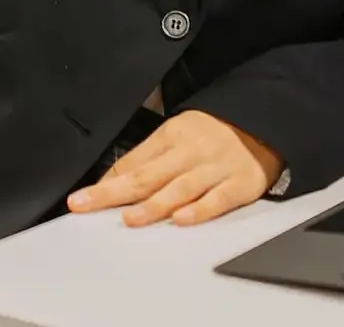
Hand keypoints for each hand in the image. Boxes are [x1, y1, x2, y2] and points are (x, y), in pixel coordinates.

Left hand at [64, 111, 282, 227]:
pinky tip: (182, 220)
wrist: (262, 123)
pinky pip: (218, 199)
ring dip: (154, 205)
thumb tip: (110, 182)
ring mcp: (215, 169)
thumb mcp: (175, 135)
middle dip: (114, 193)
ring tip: (130, 219)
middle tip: (88, 205)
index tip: (80, 200)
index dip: (105, 183)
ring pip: (180, 188)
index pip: (132, 163)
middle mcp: (190, 152)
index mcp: (171, 137)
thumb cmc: (213, 133)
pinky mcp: (240, 185)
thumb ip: (145, 159)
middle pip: (148, 175)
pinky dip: (200, 210)